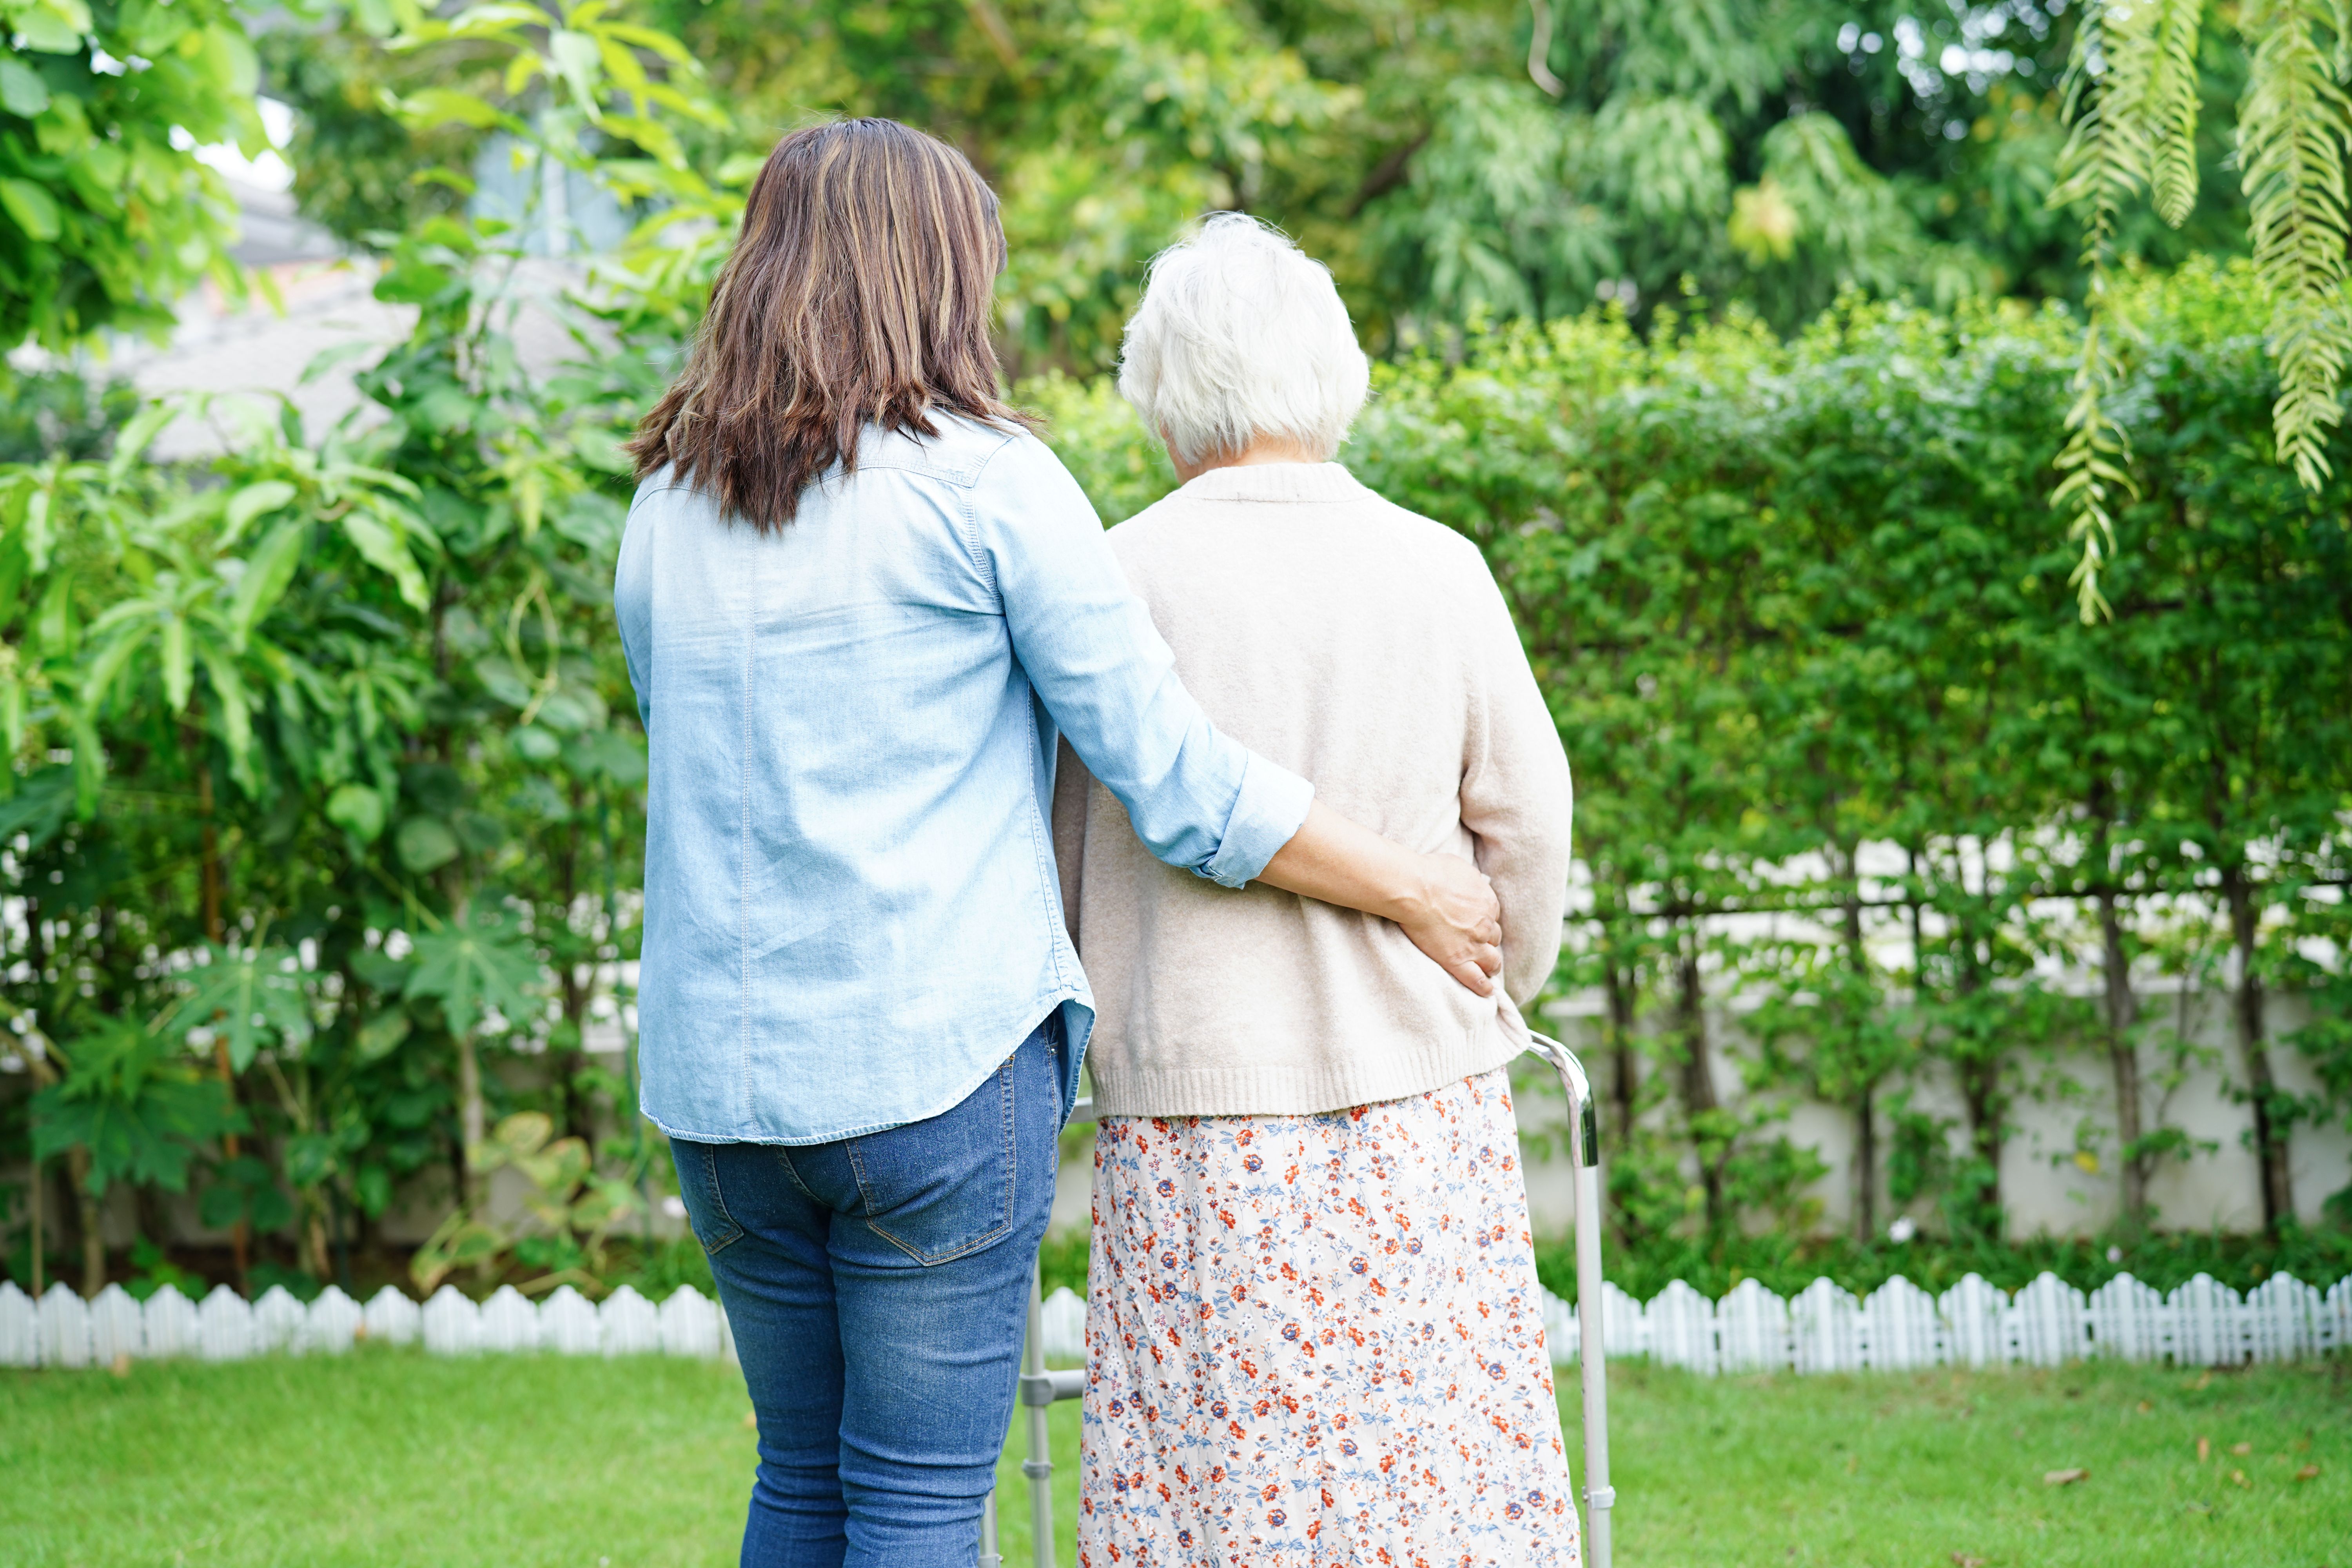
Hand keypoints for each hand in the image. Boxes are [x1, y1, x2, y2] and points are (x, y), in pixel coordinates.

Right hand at [1394, 852, 1502, 995]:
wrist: (1415, 890)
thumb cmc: (1431, 873)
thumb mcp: (1459, 867)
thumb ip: (1471, 878)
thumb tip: (1475, 881)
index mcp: (1487, 902)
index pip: (1492, 916)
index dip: (1484, 921)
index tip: (1477, 924)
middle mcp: (1485, 925)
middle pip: (1494, 938)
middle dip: (1488, 941)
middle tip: (1480, 945)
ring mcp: (1473, 945)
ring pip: (1492, 961)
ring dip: (1491, 965)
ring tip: (1489, 970)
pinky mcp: (1458, 961)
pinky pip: (1476, 980)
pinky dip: (1484, 988)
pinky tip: (1487, 992)